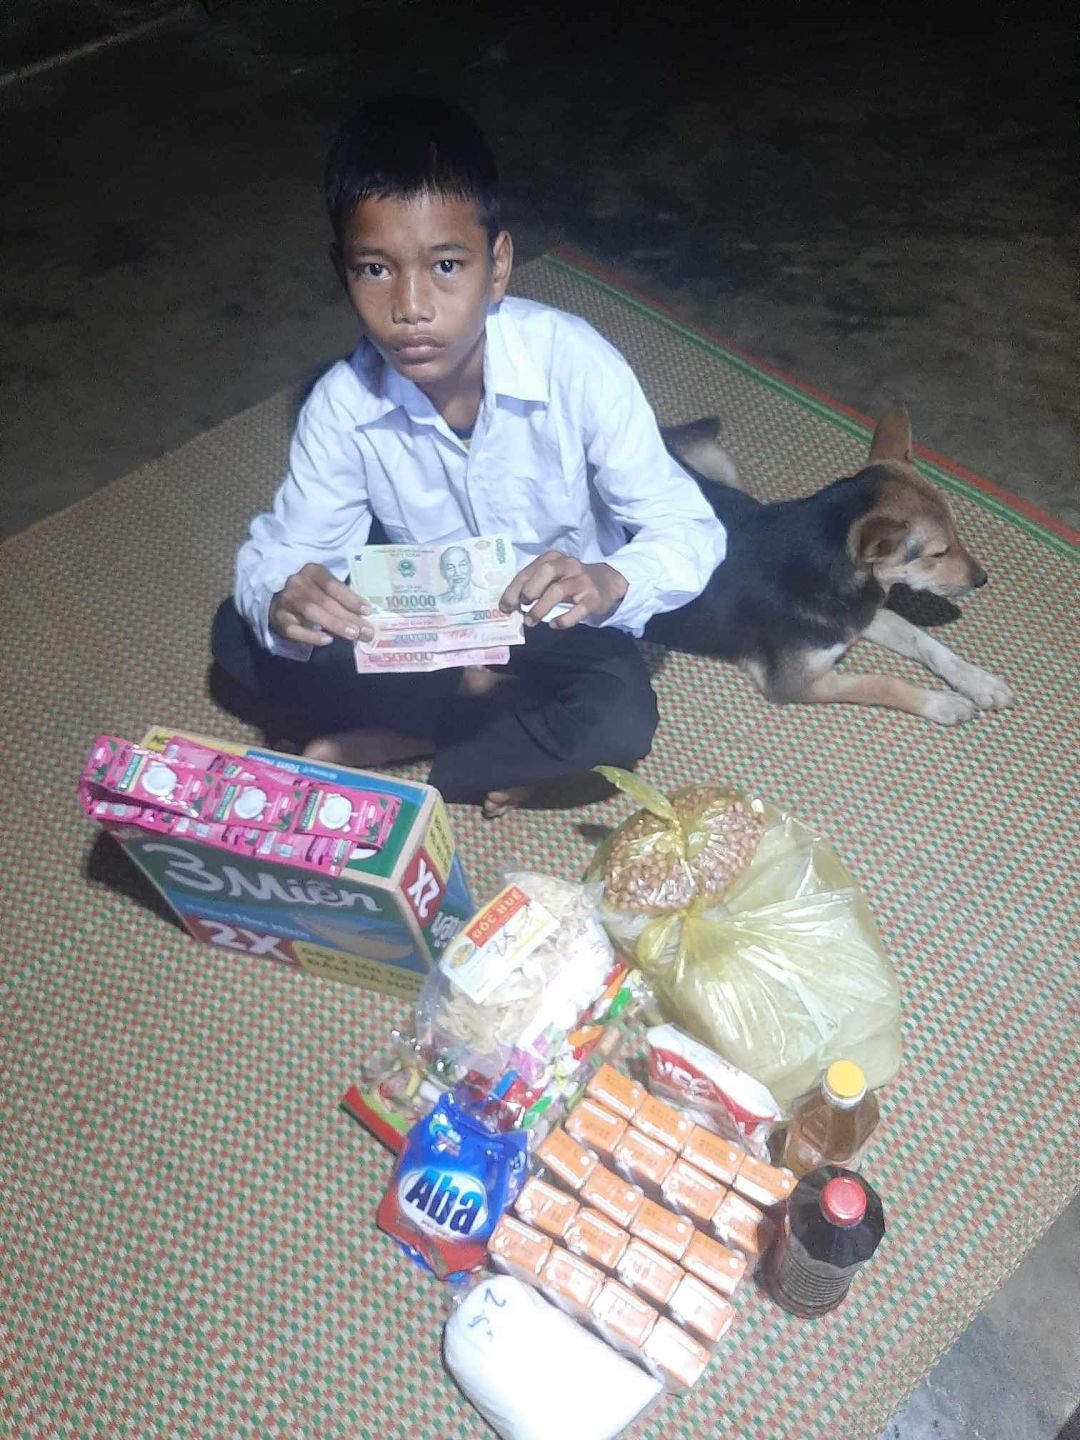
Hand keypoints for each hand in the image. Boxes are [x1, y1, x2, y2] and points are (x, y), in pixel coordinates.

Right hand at [269, 563, 373, 645]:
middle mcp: (297, 583)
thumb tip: (365, 616)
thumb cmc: (310, 594)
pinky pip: (294, 629)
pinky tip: (327, 640)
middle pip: (324, 601)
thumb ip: (341, 598)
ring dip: (334, 624)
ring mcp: (286, 600)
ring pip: (311, 612)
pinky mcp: (278, 618)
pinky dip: (311, 635)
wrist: (279, 600)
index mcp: (312, 571)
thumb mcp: (325, 588)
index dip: (350, 598)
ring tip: (353, 635)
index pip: (332, 585)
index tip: (367, 611)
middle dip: (348, 617)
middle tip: (366, 631)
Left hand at [499, 551, 628, 629]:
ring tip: (530, 622)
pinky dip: (563, 620)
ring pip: (558, 591)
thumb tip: (510, 604)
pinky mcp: (593, 598)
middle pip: (545, 572)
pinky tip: (554, 625)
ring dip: (540, 609)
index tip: (505, 606)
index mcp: (553, 558)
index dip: (513, 589)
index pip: (529, 570)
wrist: (607, 582)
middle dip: (528, 591)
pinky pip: (577, 610)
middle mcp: (569, 565)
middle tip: (520, 607)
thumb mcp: (554, 575)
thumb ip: (534, 584)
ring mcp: (582, 581)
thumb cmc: (571, 580)